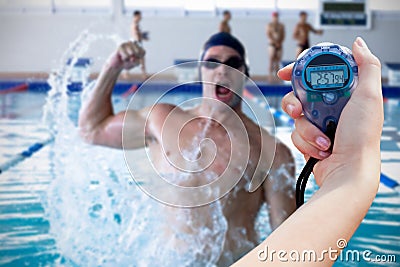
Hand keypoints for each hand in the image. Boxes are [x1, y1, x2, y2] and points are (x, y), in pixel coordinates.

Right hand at [107, 41, 144, 70]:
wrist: (117, 64)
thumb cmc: (128, 63)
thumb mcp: (135, 64)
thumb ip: (137, 62)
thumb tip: (132, 59)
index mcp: (137, 44)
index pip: (143, 52)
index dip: (139, 58)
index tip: (135, 58)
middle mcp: (132, 42)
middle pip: (138, 52)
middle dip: (134, 58)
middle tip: (129, 58)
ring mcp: (125, 43)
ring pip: (132, 54)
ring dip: (129, 59)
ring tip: (125, 58)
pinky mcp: (120, 46)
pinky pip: (126, 56)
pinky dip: (125, 60)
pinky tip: (121, 57)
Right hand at [279, 37, 382, 185]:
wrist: (348, 171)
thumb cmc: (361, 139)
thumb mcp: (369, 96)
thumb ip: (366, 66)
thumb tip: (358, 44)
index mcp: (345, 93)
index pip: (317, 72)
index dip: (300, 69)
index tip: (286, 72)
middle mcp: (331, 106)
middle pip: (299, 93)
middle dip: (295, 103)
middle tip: (299, 110)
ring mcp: (320, 122)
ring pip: (295, 115)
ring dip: (306, 128)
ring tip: (322, 139)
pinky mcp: (310, 138)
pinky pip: (296, 132)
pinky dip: (306, 141)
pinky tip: (322, 149)